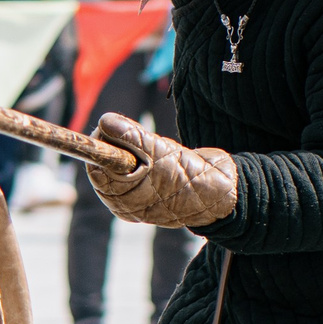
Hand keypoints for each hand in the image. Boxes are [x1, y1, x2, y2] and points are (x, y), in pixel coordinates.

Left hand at [88, 112, 237, 228]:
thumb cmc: (193, 178)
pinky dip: (149, 150)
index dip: (102, 143)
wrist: (225, 191)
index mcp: (124, 202)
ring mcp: (140, 193)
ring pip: (126, 157)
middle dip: (124, 143)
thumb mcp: (161, 154)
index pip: (98, 166)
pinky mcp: (152, 181)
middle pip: (109, 161)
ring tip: (162, 150)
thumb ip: (132, 137)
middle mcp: (128, 201)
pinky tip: (166, 154)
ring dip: (140, 146)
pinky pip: (141, 158)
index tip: (111, 125)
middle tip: (143, 137)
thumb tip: (104, 121)